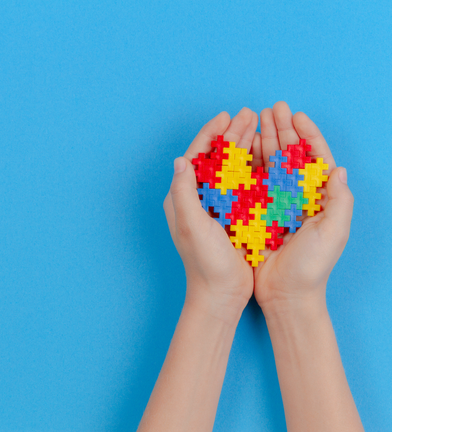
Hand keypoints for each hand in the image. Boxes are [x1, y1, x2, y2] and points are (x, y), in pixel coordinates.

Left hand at [163, 108, 258, 321]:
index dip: (210, 134)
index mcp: (182, 198)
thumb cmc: (204, 262)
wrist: (220, 294)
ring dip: (244, 146)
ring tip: (260, 126)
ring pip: (231, 167)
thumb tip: (181, 160)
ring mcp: (215, 207)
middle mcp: (196, 199)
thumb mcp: (191, 225)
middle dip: (231, 135)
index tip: (226, 116)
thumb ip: (184, 192)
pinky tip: (267, 155)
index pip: (196, 156)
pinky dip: (254, 167)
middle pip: (215, 157)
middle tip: (250, 114)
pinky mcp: (232, 217)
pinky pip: (243, 184)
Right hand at [253, 102, 354, 312]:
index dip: (307, 135)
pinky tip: (240, 148)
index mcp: (320, 198)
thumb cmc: (313, 267)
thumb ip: (339, 201)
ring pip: (269, 164)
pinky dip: (247, 163)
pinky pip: (250, 183)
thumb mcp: (333, 232)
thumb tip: (338, 169)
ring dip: (263, 140)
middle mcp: (297, 196)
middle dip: (282, 130)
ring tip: (254, 119)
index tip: (297, 116)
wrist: (285, 295)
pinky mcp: (255, 213)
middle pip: (290, 155)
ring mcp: (275, 203)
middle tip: (272, 108)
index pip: (315, 158)